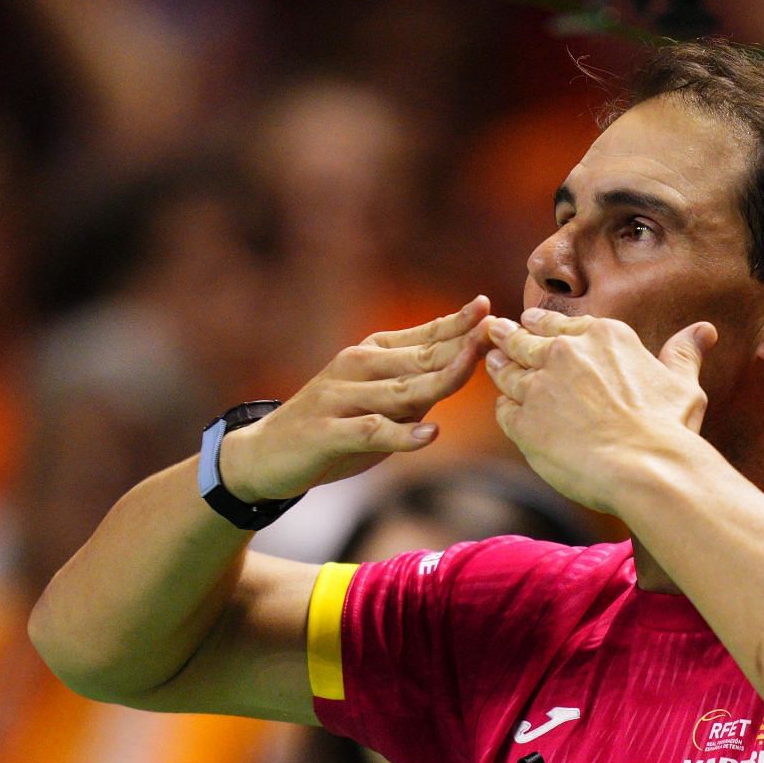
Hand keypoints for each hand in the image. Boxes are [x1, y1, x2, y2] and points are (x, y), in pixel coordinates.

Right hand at [218, 297, 488, 502]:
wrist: (265, 453)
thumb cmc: (331, 427)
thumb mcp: (375, 401)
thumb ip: (414, 388)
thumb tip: (464, 371)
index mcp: (370, 354)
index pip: (423, 336)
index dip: (457, 324)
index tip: (490, 309)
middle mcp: (356, 367)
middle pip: (420, 358)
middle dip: (460, 347)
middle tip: (497, 335)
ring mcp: (340, 398)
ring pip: (401, 390)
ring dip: (440, 381)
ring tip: (475, 370)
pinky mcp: (327, 430)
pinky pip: (371, 431)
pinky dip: (402, 434)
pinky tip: (429, 436)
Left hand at [485, 307, 714, 513]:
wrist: (646, 467)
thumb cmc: (668, 427)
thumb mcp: (681, 382)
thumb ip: (682, 354)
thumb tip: (704, 331)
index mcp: (602, 336)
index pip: (558, 323)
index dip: (540, 323)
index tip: (529, 321)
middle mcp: (564, 353)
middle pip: (523, 340)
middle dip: (506, 335)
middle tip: (493, 331)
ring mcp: (540, 386)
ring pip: (507, 371)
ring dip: (498, 366)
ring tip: (491, 362)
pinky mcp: (523, 421)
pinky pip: (504, 409)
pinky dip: (504, 407)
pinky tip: (504, 407)